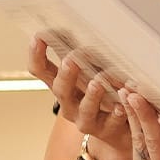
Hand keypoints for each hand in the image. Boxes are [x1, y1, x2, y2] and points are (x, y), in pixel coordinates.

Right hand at [29, 37, 131, 159]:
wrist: (117, 131)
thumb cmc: (102, 97)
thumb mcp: (89, 73)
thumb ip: (84, 57)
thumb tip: (79, 27)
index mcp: (63, 86)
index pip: (41, 71)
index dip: (36, 55)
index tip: (38, 37)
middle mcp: (70, 103)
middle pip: (60, 89)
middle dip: (66, 74)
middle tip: (72, 60)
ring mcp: (87, 119)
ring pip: (85, 109)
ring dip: (91, 95)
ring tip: (97, 82)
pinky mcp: (107, 130)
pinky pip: (112, 123)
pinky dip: (118, 113)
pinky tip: (122, 105)